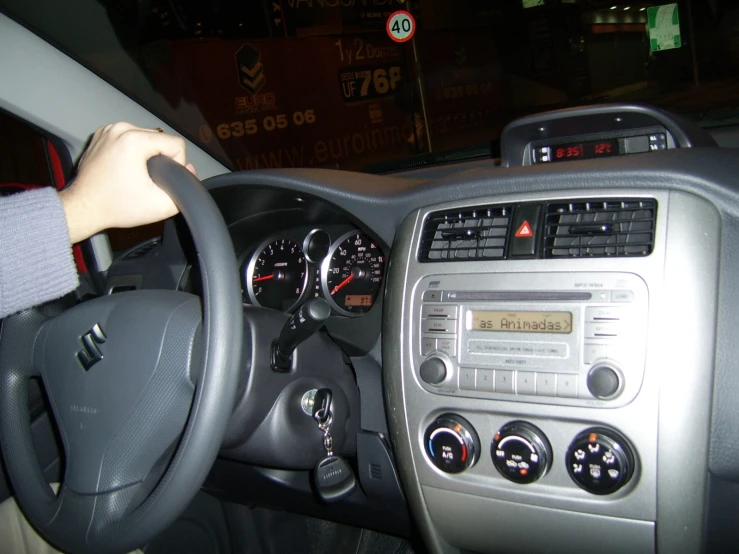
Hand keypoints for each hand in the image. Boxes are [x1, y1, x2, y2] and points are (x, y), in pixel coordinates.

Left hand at [59, 122, 195, 243]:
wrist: (83, 208)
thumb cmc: (115, 206)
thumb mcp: (160, 206)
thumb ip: (185, 188)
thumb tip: (189, 170)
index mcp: (134, 140)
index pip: (176, 144)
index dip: (177, 164)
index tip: (162, 180)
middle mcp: (120, 129)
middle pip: (161, 139)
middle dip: (161, 159)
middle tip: (148, 180)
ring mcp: (109, 130)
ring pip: (146, 137)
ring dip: (147, 155)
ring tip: (136, 174)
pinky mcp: (102, 135)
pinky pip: (129, 138)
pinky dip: (132, 152)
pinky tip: (125, 169)